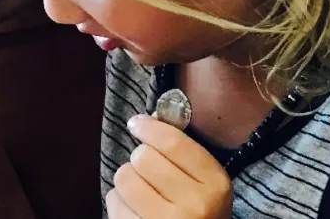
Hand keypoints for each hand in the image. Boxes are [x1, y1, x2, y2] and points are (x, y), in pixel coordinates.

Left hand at [107, 115, 232, 218]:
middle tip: (146, 169)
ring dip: (128, 179)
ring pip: (125, 177)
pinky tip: (133, 208)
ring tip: (140, 190)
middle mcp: (194, 205)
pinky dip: (118, 200)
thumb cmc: (199, 212)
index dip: (150, 127)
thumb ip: (184, 152)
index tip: (137, 123)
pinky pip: (114, 201)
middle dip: (140, 158)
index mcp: (215, 184)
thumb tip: (148, 119)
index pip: (173, 143)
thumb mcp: (206, 183)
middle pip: (144, 157)